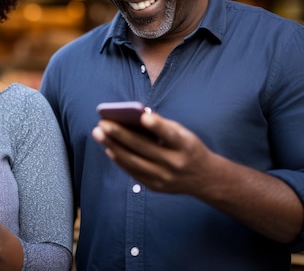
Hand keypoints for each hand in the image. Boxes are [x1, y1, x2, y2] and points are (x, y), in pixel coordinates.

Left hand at [92, 110, 215, 195]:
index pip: (171, 135)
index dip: (157, 126)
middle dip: (120, 135)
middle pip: (143, 148)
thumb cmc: (188, 148)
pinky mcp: (155, 187)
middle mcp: (175, 163)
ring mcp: (164, 178)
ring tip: (98, 133)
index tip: (142, 116)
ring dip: (113, 146)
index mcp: (186, 146)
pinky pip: (133, 172)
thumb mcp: (184, 134)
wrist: (204, 178)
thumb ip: (162, 126)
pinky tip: (109, 148)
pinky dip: (120, 159)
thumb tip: (133, 116)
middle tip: (102, 123)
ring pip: (133, 161)